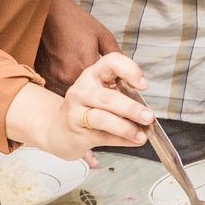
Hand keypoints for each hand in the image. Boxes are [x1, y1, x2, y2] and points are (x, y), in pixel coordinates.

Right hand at [7, 52, 153, 163]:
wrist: (55, 128)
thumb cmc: (85, 108)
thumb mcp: (103, 93)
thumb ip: (125, 97)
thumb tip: (148, 111)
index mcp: (93, 75)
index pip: (111, 62)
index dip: (129, 71)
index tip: (143, 85)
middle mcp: (82, 91)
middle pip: (107, 97)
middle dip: (130, 108)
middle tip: (148, 116)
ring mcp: (76, 113)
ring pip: (102, 119)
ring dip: (125, 127)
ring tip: (141, 135)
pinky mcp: (77, 133)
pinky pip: (102, 137)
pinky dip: (122, 140)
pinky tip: (134, 141)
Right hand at [39, 0, 116, 89]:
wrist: (51, 13)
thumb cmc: (77, 22)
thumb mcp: (103, 36)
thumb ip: (116, 56)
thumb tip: (129, 73)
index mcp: (85, 65)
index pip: (102, 89)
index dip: (110, 90)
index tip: (114, 89)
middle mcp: (68, 75)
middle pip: (86, 94)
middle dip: (95, 93)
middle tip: (101, 88)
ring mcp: (54, 76)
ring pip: (72, 94)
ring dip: (80, 92)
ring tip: (85, 84)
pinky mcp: (44, 75)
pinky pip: (57, 88)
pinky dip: (66, 86)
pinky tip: (71, 79)